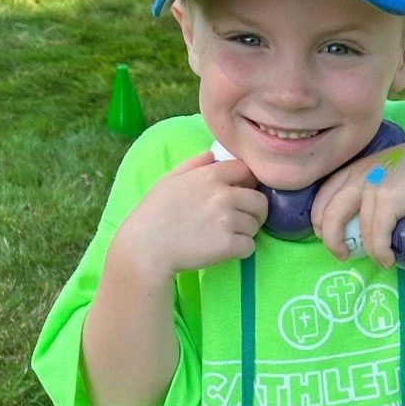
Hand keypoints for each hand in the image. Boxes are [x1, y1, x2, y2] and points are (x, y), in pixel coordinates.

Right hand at [107, 151, 267, 281]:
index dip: (247, 183)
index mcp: (210, 176)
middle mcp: (223, 195)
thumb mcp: (168, 180)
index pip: (247, 171)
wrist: (145, 247)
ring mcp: (227, 220)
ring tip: (227, 236)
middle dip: (254, 211)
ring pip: (255, 225)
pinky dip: (241, 250)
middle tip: (242, 220)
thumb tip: (212, 154)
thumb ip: (193, 165)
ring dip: (245, 232)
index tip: (241, 194)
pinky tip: (226, 250)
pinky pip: (249, 247)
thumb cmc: (153, 213)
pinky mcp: (228, 245)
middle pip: (259, 200)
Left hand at [310, 136, 404, 267]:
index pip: (322, 197)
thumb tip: (356, 220)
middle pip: (329, 214)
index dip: (319, 221)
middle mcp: (358, 175)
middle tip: (341, 255)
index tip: (327, 237)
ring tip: (378, 261)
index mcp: (353, 169)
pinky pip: (377, 235)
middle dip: (331, 241)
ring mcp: (373, 186)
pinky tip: (388, 259)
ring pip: (357, 230)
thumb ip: (366, 186)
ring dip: (366, 253)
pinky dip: (381, 252)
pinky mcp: (390, 198)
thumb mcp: (383, 172)